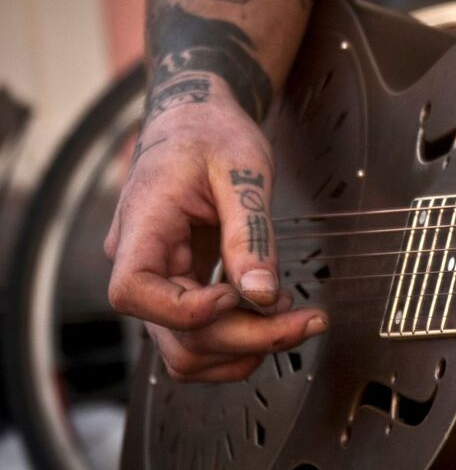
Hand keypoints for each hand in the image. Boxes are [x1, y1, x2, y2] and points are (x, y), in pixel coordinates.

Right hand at [105, 74, 326, 381]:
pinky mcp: (182, 287)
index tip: (235, 297)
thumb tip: (262, 296)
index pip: (133, 292)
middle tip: (308, 322)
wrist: (199, 119)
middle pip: (175, 335)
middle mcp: (140, 261)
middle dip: (245, 339)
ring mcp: (160, 280)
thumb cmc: (213, 133)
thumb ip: (250, 234)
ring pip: (187, 349)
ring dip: (244, 349)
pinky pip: (200, 337)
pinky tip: (274, 315)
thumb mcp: (242, 171)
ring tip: (293, 319)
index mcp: (143, 224)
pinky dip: (239, 341)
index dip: (184, 311)